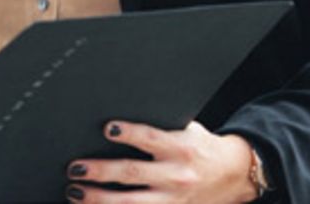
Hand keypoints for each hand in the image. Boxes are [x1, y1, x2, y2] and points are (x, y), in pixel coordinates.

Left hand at [64, 121, 259, 202]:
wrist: (235, 175)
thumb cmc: (202, 147)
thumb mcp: (188, 130)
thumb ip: (160, 125)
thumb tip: (122, 114)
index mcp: (180, 147)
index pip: (150, 138)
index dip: (128, 133)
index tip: (106, 128)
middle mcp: (176, 174)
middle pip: (132, 173)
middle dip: (99, 171)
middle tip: (75, 168)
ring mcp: (172, 199)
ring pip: (130, 203)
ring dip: (98, 199)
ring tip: (75, 191)